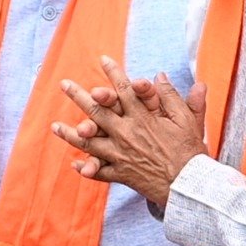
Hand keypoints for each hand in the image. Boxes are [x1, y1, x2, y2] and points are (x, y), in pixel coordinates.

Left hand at [52, 56, 208, 205]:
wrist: (189, 186)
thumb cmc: (190, 151)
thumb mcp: (187, 120)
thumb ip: (171, 97)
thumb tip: (161, 75)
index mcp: (143, 118)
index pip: (124, 90)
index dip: (113, 73)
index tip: (102, 59)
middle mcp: (127, 134)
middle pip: (97, 111)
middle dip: (79, 96)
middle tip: (64, 84)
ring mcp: (121, 155)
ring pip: (90, 143)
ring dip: (70, 134)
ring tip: (54, 126)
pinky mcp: (122, 174)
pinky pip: (100, 171)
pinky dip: (87, 168)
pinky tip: (75, 164)